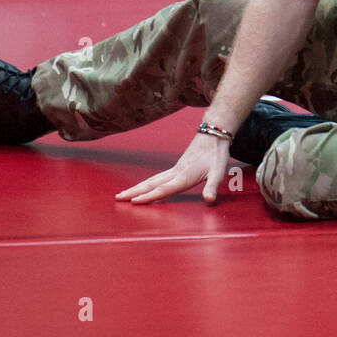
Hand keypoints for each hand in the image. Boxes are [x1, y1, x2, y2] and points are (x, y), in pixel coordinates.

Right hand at [116, 131, 231, 204]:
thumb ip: (212, 187)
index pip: (163, 189)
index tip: (133, 202)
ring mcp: (175, 169)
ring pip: (152, 180)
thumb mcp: (218, 173)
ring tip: (124, 194)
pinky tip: (144, 186)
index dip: (149, 197)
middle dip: (134, 192)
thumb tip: (209, 200)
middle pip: (151, 184)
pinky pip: (158, 177)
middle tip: (118, 198)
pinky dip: (147, 183)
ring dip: (137, 187)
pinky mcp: (177, 167)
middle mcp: (176, 173)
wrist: (214, 134)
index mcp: (184, 177)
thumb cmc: (216, 155)